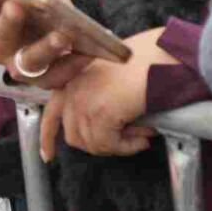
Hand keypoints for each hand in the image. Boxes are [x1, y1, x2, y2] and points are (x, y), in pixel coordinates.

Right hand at [0, 0, 76, 79]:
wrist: (71, 38)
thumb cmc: (42, 10)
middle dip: (7, 21)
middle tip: (17, 5)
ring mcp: (20, 66)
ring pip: (27, 62)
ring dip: (44, 48)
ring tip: (62, 36)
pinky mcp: (45, 80)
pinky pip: (57, 76)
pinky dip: (72, 65)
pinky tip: (85, 54)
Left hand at [40, 28, 178, 161]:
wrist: (164, 54)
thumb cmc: (145, 62)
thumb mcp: (108, 78)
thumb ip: (94, 99)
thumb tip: (99, 135)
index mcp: (70, 78)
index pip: (51, 114)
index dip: (47, 138)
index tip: (49, 156)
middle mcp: (71, 89)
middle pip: (74, 136)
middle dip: (100, 145)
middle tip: (127, 138)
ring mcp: (83, 100)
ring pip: (93, 144)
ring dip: (119, 146)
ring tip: (140, 133)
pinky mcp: (99, 112)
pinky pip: (109, 145)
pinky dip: (128, 147)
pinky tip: (144, 137)